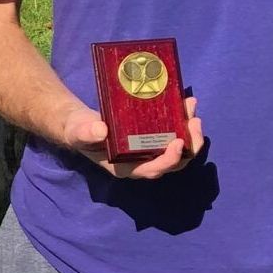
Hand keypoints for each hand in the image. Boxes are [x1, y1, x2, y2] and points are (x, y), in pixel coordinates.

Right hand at [59, 93, 203, 180]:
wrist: (80, 124)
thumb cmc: (79, 132)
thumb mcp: (78, 132)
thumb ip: (86, 133)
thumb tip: (101, 130)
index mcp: (126, 167)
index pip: (153, 170)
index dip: (169, 160)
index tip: (178, 142)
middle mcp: (142, 161)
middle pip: (174, 162)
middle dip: (189, 145)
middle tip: (194, 122)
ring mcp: (150, 149)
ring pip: (179, 147)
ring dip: (190, 131)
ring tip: (191, 107)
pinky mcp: (153, 136)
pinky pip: (174, 132)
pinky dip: (182, 119)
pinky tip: (185, 103)